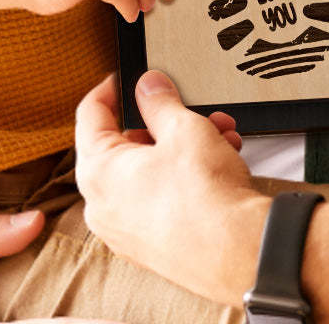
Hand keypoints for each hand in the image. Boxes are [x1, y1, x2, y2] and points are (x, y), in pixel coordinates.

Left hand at [75, 72, 263, 305]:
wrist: (238, 253)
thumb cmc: (204, 196)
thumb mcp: (183, 128)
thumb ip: (159, 101)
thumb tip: (147, 85)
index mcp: (98, 172)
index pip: (90, 114)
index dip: (111, 87)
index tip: (130, 76)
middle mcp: (104, 205)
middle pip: (125, 143)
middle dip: (165, 120)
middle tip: (193, 107)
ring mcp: (127, 230)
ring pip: (149, 170)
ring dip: (184, 145)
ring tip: (221, 133)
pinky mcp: (152, 245)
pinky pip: (161, 196)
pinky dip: (185, 175)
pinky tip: (222, 161)